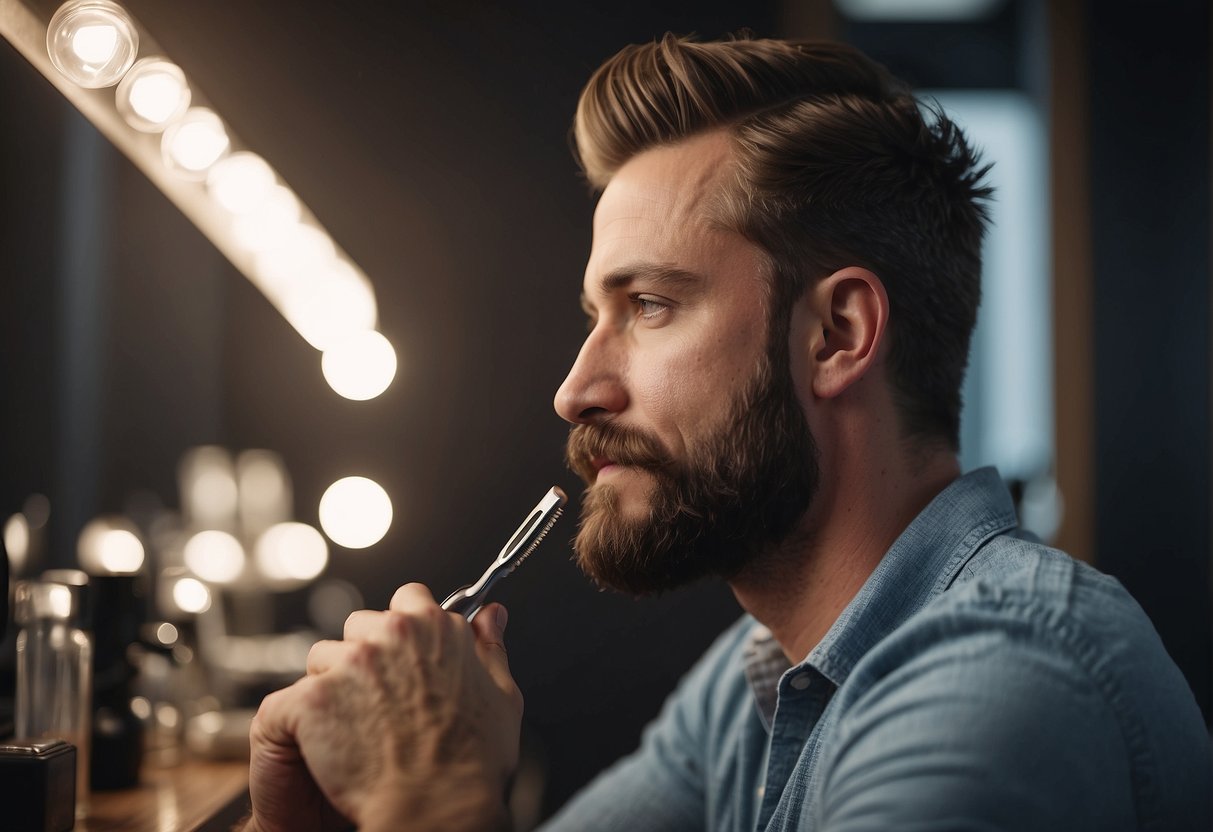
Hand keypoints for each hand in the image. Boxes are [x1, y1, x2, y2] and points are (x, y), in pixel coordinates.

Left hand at [246, 584, 522, 831]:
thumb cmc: (473, 762)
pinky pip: (288, 701)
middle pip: (359, 627)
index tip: (402, 655)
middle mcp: (393, 634)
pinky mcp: (315, 698)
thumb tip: (493, 616)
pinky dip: (297, 723)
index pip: (406, 600)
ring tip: (354, 730)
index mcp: (436, 628)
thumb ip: (491, 646)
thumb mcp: (501, 695)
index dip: (401, 630)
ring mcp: (351, 663)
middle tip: (379, 703)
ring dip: (331, 687)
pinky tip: (322, 747)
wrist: (438, 810)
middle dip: (364, 658)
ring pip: (322, 659)